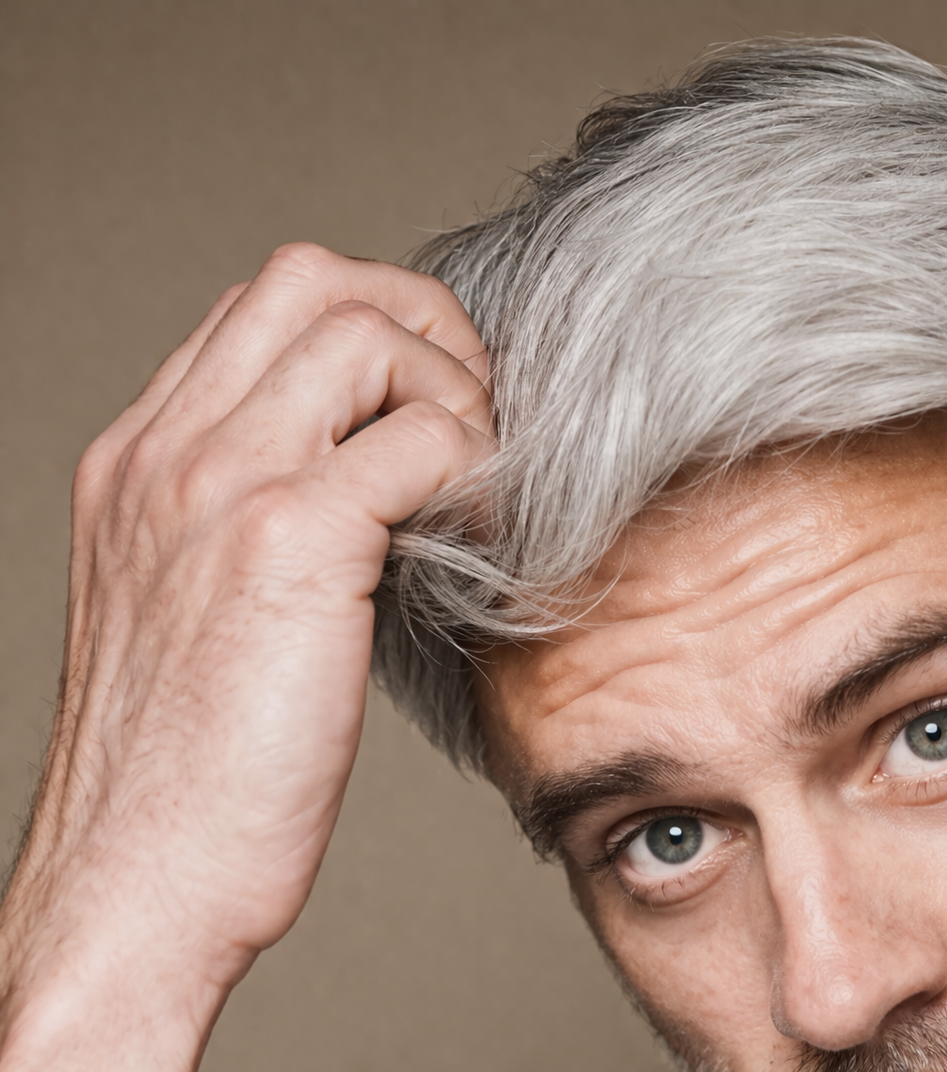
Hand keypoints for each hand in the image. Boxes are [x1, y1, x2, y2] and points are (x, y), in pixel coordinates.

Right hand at [0, 244, 491, 1069]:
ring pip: (365, 333)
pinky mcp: (289, 545)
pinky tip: (480, 530)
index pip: (261, 308)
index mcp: (143, 461)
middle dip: (419, 320)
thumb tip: (376, 472)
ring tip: (471, 480)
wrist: (135, 880)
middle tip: (468, 412)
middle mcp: (169, 452)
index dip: (371, 327)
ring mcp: (220, 487)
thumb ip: (254, 515)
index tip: (427, 403)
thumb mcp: (192, 607)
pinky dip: (473, 466)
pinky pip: (419, 438)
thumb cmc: (183, 765)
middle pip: (311, 279)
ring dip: (450, 390)